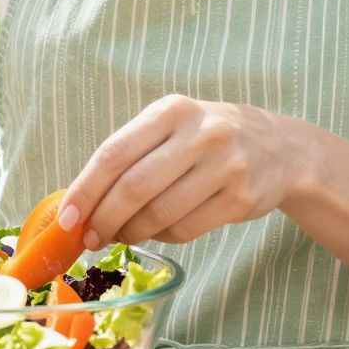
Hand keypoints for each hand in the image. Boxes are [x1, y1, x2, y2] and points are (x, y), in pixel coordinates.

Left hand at [56, 94, 315, 249]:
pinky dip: (163, 236)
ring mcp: (224, 167)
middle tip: (90, 238)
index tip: (68, 218)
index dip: (86, 190)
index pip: (114, 154)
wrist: (280, 149)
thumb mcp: (173, 126)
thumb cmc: (208, 139)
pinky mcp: (240, 198)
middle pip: (134, 188)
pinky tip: (159, 230)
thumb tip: (81, 202)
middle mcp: (200, 134)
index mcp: (171, 111)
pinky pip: (185, 229)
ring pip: (159, 214)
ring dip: (132, 233)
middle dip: (104, 219)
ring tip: (123, 235)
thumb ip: (131, 155)